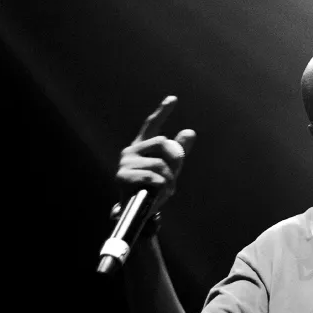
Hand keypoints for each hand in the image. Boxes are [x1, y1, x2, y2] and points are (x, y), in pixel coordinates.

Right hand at [115, 96, 196, 212]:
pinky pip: (153, 177)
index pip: (152, 125)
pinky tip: (156, 193)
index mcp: (142, 147)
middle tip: (173, 178)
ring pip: (160, 163)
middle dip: (175, 160)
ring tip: (164, 189)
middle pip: (163, 142)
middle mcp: (131, 151)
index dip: (163, 112)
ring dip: (169, 178)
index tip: (173, 98)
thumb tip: (190, 131)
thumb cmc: (153, 189)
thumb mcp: (170, 169)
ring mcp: (125, 163)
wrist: (139, 213)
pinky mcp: (123, 176)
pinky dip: (161, 187)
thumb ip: (178, 151)